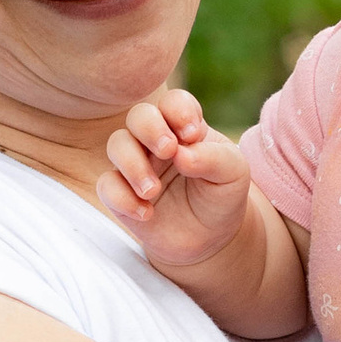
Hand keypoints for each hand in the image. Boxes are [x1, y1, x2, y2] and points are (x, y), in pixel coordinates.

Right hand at [97, 87, 250, 274]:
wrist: (210, 238)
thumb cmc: (221, 196)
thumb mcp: (233, 175)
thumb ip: (214, 158)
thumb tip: (182, 154)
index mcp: (184, 128)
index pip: (173, 103)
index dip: (179, 111)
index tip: (193, 135)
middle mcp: (155, 142)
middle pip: (138, 115)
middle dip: (150, 128)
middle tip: (168, 150)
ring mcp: (136, 166)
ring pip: (117, 145)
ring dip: (133, 164)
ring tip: (154, 190)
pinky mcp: (122, 194)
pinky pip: (106, 186)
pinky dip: (122, 198)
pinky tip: (146, 213)